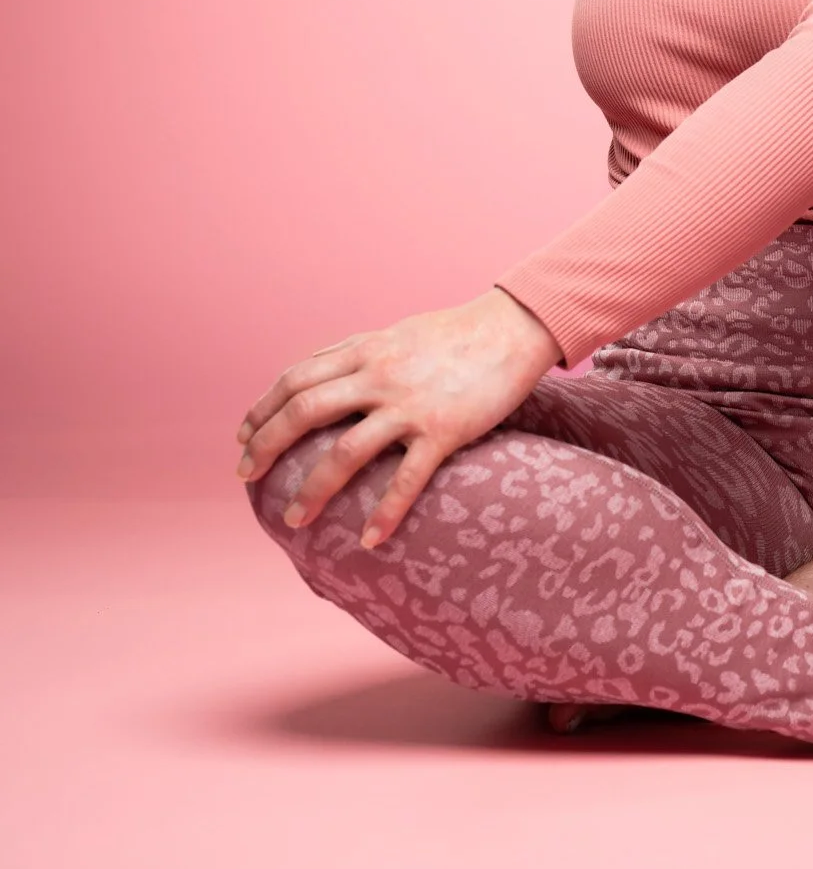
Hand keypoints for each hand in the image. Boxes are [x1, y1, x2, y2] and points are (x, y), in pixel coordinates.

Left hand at [234, 286, 562, 547]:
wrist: (513, 329)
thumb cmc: (456, 333)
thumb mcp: (396, 332)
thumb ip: (357, 352)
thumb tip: (315, 369)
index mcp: (366, 352)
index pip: (295, 379)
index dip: (262, 409)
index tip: (242, 437)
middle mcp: (379, 376)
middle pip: (305, 412)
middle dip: (266, 447)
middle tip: (246, 478)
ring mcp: (410, 405)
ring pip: (345, 452)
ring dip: (313, 490)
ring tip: (293, 520)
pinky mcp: (443, 430)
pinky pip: (407, 478)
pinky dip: (385, 512)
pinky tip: (369, 539)